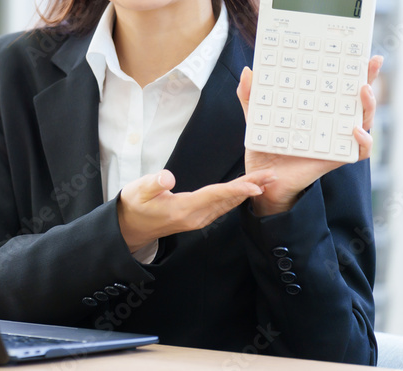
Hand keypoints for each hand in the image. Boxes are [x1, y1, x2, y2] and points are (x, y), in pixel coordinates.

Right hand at [117, 168, 276, 252]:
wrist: (131, 227)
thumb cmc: (134, 206)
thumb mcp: (137, 192)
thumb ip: (153, 184)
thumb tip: (168, 177)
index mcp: (183, 209)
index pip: (214, 196)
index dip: (235, 189)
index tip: (256, 185)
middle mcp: (195, 217)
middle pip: (227, 199)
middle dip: (251, 186)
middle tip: (272, 175)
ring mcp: (198, 219)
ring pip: (228, 203)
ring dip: (248, 191)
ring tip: (266, 180)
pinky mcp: (198, 218)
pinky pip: (222, 206)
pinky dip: (237, 196)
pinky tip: (246, 190)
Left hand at [237, 55, 383, 215]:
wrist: (263, 178)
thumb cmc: (265, 146)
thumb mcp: (256, 117)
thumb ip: (250, 95)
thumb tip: (248, 70)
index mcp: (318, 108)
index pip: (339, 85)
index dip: (353, 69)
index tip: (362, 52)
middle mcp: (332, 122)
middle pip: (358, 98)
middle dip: (370, 78)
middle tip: (372, 63)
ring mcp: (337, 139)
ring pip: (365, 120)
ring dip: (369, 105)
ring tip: (363, 91)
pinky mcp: (336, 158)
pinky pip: (359, 151)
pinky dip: (363, 141)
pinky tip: (355, 129)